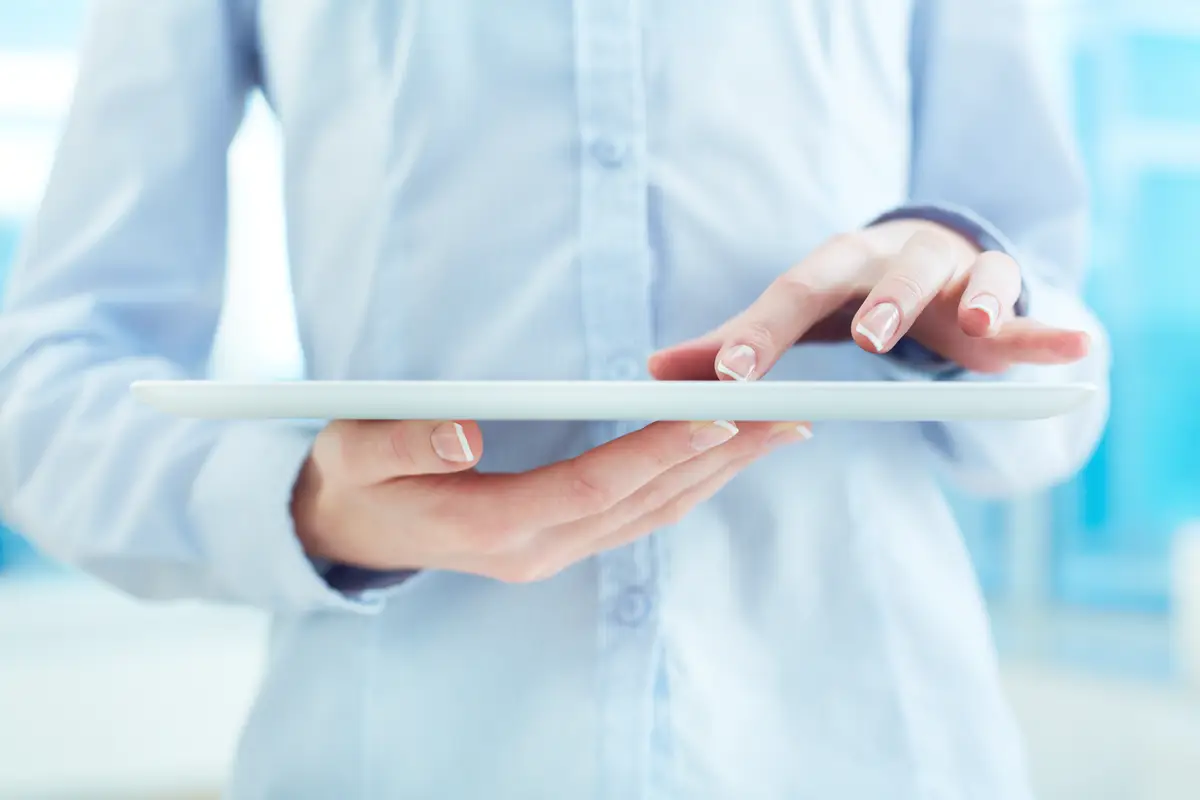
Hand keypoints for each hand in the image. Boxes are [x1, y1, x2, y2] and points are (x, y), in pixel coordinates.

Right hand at [292, 418, 811, 582]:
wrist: (350, 533)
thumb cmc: (355, 479)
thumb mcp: (354, 452)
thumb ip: (402, 443)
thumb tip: (462, 436)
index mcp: (492, 525)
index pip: (593, 485)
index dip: (657, 450)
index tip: (718, 415)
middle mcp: (537, 548)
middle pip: (646, 502)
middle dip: (718, 456)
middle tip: (787, 413)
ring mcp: (554, 551)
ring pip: (655, 512)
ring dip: (719, 471)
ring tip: (777, 429)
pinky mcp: (562, 541)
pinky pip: (640, 514)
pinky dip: (689, 481)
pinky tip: (723, 454)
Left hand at [649, 219, 1090, 380]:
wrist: (925, 261)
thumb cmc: (847, 295)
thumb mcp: (796, 316)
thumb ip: (730, 344)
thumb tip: (650, 375)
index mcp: (832, 268)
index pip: (791, 297)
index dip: (760, 334)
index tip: (728, 375)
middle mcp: (892, 260)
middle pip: (885, 274)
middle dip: (879, 303)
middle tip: (868, 338)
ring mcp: (953, 272)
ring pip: (967, 276)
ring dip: (975, 298)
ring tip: (982, 326)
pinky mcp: (1001, 294)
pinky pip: (1031, 306)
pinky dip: (1051, 326)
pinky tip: (1078, 347)